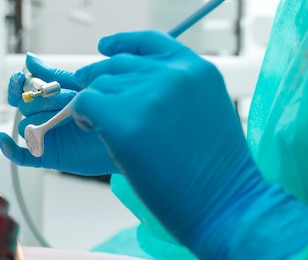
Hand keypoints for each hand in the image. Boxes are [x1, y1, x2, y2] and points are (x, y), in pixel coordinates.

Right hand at [0, 53, 118, 175]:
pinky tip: (5, 139)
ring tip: (64, 120)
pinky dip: (9, 148)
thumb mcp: (80, 85)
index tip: (20, 80)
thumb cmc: (107, 108)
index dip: (18, 85)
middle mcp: (45, 116)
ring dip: (39, 122)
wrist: (127, 132)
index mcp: (51, 98)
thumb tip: (30, 59)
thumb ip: (53, 74)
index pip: (23, 90)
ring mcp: (45, 136)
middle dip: (41, 101)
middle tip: (63, 101)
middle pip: (25, 106)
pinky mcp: (47, 155)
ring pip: (24, 127)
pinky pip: (20, 155)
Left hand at [72, 30, 307, 257]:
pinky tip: (94, 132)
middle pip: (118, 64)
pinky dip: (84, 117)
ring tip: (101, 128)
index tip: (105, 48)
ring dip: (95, 104)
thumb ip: (176, 90)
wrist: (223, 203)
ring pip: (99, 84)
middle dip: (100, 78)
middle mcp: (171, 74)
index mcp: (195, 69)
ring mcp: (146, 94)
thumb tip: (137, 87)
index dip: (123, 43)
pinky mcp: (121, 119)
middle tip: (89, 95)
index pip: (150, 41)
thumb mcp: (206, 111)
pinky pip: (85, 103)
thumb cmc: (216, 172)